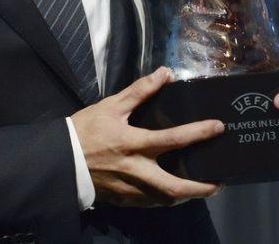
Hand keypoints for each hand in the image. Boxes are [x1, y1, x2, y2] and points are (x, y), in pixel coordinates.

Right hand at [70, 67, 223, 206]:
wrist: (61, 159)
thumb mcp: (111, 105)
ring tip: (200, 189)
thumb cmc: (86, 129)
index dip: (199, 133)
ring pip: (164, 199)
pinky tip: (171, 193)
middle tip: (218, 183)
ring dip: (185, 196)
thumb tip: (165, 73)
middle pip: (174, 187)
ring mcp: (129, 189)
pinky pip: (150, 203)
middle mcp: (136, 170)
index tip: (218, 128)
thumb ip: (140, 90)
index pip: (173, 139)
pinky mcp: (123, 199)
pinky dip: (165, 199)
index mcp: (134, 143)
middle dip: (200, 188)